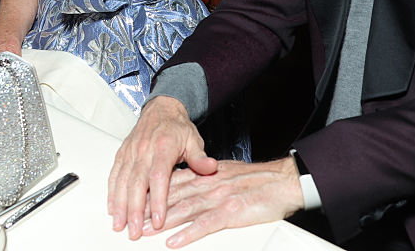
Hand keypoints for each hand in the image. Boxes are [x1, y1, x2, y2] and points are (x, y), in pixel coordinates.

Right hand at [107, 96, 216, 239]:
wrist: (162, 108)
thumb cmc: (177, 127)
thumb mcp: (194, 140)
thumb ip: (200, 158)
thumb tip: (211, 168)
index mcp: (163, 147)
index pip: (158, 176)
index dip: (157, 199)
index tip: (158, 219)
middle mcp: (144, 149)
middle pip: (136, 183)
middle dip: (134, 209)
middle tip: (134, 230)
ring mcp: (131, 152)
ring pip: (122, 180)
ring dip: (119, 204)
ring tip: (119, 224)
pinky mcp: (123, 153)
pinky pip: (115, 174)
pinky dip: (112, 192)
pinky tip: (112, 207)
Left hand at [142, 158, 305, 246]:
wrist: (282, 180)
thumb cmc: (259, 179)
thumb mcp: (227, 172)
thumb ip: (207, 177)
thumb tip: (191, 179)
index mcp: (207, 175)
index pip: (174, 182)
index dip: (153, 191)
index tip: (136, 198)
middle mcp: (209, 184)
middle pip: (174, 197)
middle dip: (151, 209)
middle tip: (132, 219)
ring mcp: (218, 198)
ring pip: (184, 211)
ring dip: (162, 222)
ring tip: (145, 232)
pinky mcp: (231, 212)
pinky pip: (205, 225)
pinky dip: (188, 234)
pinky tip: (174, 242)